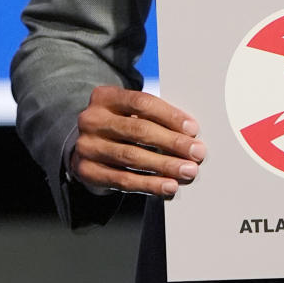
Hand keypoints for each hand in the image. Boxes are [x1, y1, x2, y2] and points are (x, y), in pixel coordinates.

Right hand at [71, 86, 205, 199]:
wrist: (87, 147)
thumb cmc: (118, 126)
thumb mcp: (129, 112)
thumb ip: (153, 116)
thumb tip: (190, 133)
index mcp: (105, 96)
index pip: (142, 102)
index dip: (170, 116)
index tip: (193, 129)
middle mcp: (92, 119)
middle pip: (139, 130)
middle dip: (172, 142)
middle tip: (197, 152)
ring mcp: (87, 146)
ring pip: (132, 157)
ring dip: (165, 165)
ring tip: (187, 170)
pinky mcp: (87, 171)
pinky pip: (123, 180)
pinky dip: (149, 184)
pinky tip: (168, 186)